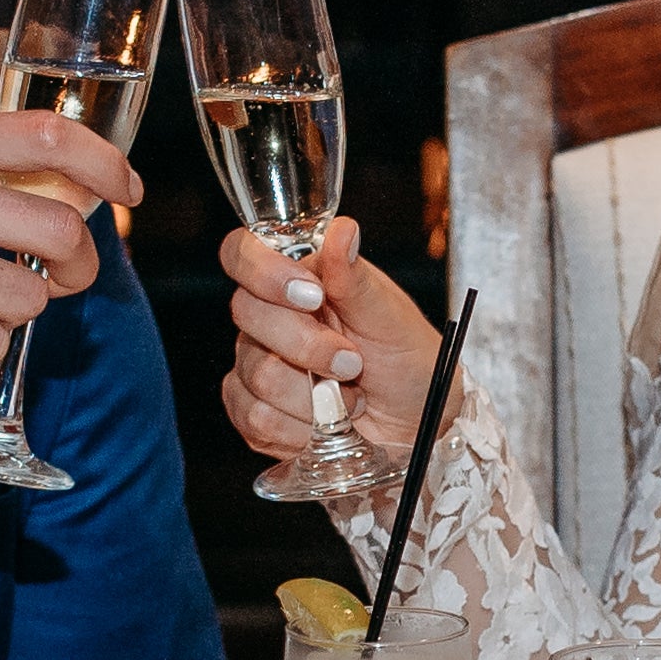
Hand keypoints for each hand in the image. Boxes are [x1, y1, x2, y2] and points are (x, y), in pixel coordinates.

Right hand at [214, 216, 440, 474]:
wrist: (418, 422)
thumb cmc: (408, 361)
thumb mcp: (390, 317)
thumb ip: (355, 278)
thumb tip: (342, 231)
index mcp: (298, 278)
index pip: (242, 254)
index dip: (263, 272)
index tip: (312, 296)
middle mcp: (270, 317)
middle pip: (246, 314)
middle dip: (306, 346)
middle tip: (352, 362)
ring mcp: (257, 364)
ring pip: (255, 373)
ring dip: (312, 396)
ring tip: (350, 398)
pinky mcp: (256, 411)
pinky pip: (254, 418)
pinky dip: (298, 428)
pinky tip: (326, 424)